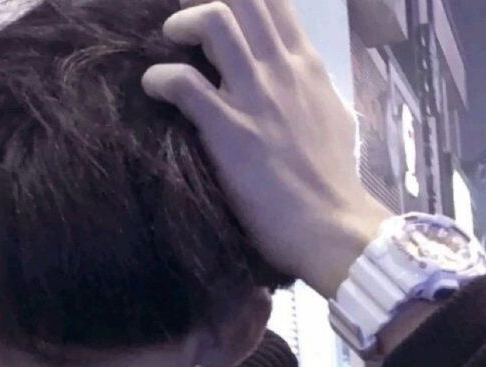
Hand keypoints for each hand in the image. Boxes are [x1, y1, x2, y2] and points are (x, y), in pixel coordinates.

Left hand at [141, 0, 390, 301]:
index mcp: (307, 65)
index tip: (218, 6)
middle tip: (187, 21)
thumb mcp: (332, 118)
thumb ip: (311, 92)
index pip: (276, 1)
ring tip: (170, 40)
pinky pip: (185, 83)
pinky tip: (153, 88)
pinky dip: (161, 78)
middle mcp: (282, 68)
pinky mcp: (228, 130)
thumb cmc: (331, 182)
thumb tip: (303, 86)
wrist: (330, 224)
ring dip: (184, 23)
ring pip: (217, 21)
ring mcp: (255, 96)